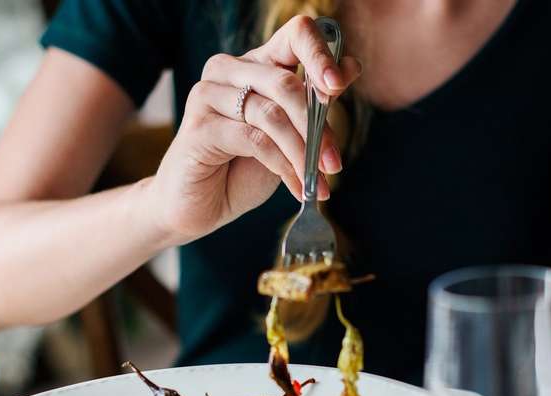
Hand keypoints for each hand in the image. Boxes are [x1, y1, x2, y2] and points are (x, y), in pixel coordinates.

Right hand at [143, 16, 362, 246]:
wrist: (200, 205)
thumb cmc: (244, 167)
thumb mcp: (290, 134)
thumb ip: (314, 103)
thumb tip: (351, 68)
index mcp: (257, 63)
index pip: (295, 35)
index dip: (321, 56)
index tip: (338, 87)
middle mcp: (229, 70)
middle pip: (285, 83)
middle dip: (317, 127)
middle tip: (334, 164)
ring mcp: (209, 95)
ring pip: (271, 116)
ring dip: (302, 153)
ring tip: (318, 182)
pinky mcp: (199, 127)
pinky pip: (254, 140)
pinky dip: (283, 167)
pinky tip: (296, 187)